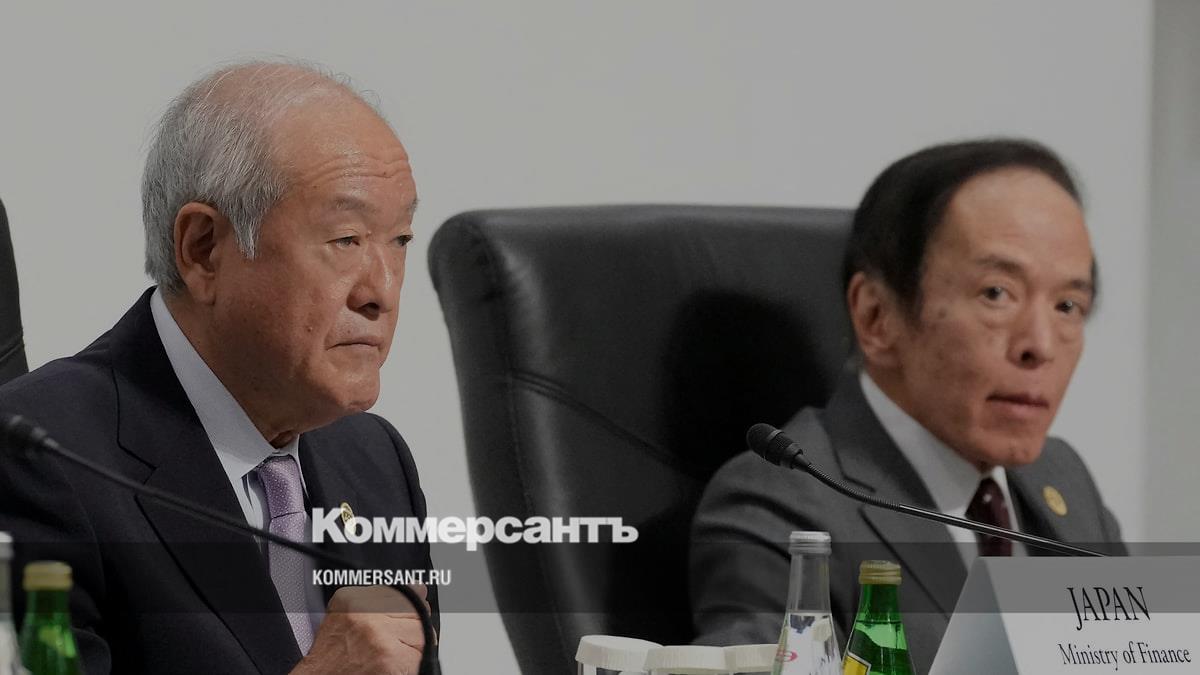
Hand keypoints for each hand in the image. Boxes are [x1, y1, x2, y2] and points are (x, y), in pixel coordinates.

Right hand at [290, 584, 432, 674]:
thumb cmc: (332, 653)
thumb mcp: (346, 614)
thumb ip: (381, 598)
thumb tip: (419, 588)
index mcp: (354, 599)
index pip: (404, 592)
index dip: (410, 607)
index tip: (407, 614)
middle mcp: (366, 614)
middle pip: (416, 612)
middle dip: (411, 628)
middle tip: (392, 642)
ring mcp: (379, 637)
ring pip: (423, 635)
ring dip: (413, 648)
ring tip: (390, 655)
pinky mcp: (390, 660)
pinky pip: (420, 657)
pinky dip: (411, 665)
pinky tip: (393, 666)